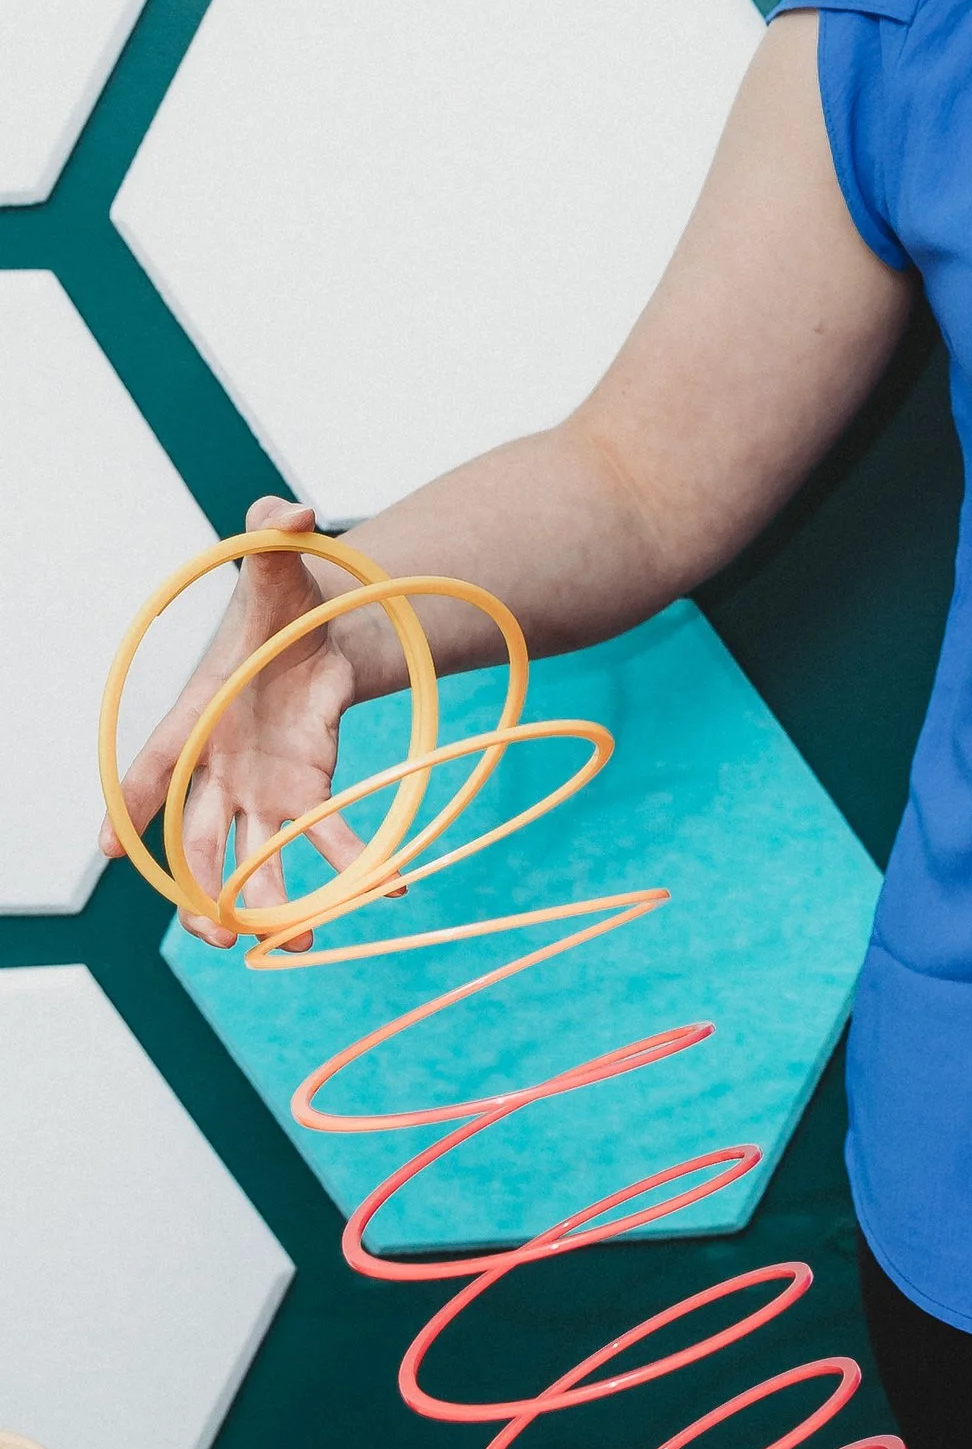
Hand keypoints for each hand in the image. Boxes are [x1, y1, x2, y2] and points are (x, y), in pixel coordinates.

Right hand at [108, 497, 369, 944]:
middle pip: (192, 841)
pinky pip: (324, 838)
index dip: (128, 806)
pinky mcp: (306, 794)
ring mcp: (257, 789)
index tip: (112, 851)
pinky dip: (350, 864)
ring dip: (264, 903)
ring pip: (248, 860)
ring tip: (294, 940)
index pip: (150, 767)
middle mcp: (216, 767)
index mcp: (194, 716)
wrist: (318, 628)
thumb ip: (273, 534)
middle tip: (215, 930)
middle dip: (198, 890)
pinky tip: (382, 887)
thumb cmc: (279, 602)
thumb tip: (286, 508)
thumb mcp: (276, 562)